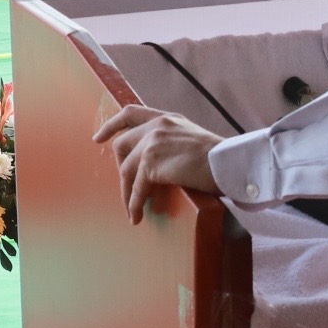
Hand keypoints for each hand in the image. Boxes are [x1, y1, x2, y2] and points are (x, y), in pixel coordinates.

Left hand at [94, 104, 222, 224]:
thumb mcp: (192, 138)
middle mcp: (156, 126)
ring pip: (127, 170)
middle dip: (121, 168)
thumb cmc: (219, 156)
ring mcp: (152, 143)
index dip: (111, 125)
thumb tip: (159, 166)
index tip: (98, 138)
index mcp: (166, 118)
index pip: (130, 112)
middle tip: (126, 187)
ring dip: (127, 193)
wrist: (230, 162)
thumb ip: (172, 142)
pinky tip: (137, 215)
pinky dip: (134, 203)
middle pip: (122, 145)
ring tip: (132, 210)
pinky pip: (136, 188)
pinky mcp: (152, 163)